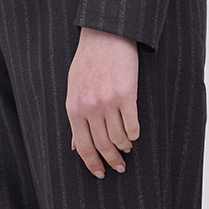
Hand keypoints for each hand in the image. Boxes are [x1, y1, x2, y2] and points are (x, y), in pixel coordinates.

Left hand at [66, 27, 139, 176]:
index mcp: (74, 108)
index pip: (82, 146)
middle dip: (112, 160)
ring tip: (127, 147)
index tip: (100, 173)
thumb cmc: (88, 62)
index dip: (92, 163)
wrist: (105, 36)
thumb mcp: (74, 89)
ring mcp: (109, 102)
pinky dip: (134, 133)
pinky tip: (134, 134)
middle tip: (119, 167)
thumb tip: (75, 145)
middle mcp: (90, 108)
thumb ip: (77, 116)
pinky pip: (133, 125)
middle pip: (102, 145)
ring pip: (119, 137)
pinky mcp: (127, 95)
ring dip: (124, 146)